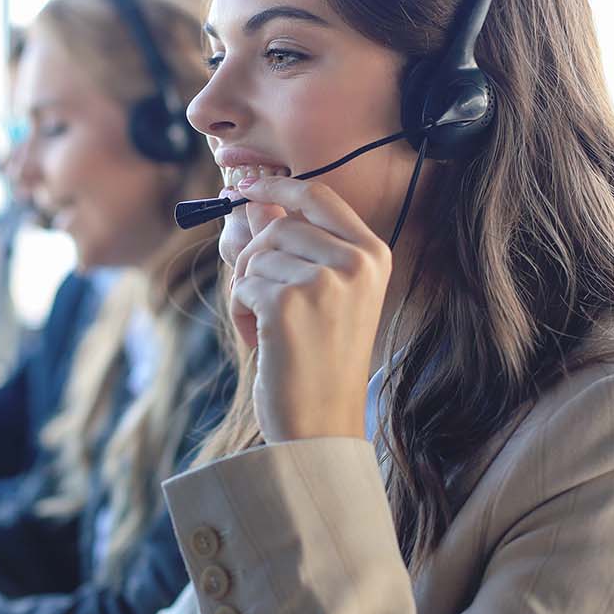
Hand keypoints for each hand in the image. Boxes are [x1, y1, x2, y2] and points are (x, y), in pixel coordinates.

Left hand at [228, 176, 390, 441]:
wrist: (321, 426)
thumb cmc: (318, 364)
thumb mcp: (320, 296)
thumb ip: (293, 247)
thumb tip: (251, 202)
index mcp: (372, 256)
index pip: (318, 196)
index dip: (277, 187)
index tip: (245, 188)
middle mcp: (356, 263)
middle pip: (279, 226)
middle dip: (254, 261)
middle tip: (260, 303)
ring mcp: (325, 281)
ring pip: (256, 257)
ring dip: (247, 293)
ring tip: (270, 332)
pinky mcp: (290, 302)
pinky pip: (243, 286)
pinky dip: (241, 314)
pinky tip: (263, 343)